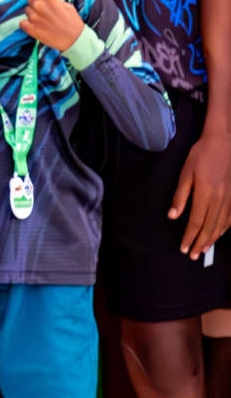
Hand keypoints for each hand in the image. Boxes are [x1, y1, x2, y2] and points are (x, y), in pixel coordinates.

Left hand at [19, 0, 84, 51]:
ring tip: (44, 21)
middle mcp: (40, 5)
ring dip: (33, 14)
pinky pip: (22, 23)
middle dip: (36, 3)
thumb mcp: (66, 5)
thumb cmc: (72, 21)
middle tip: (45, 11)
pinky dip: (27, 25)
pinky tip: (37, 27)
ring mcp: (34, 17)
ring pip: (27, 10)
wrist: (75, 40)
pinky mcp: (31, 29)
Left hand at [169, 127, 230, 259]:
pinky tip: (220, 234)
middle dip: (200, 243)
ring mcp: (230, 198)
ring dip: (212, 239)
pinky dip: (225, 229)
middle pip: (210, 227)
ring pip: (221, 225)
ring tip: (203, 249)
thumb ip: (180, 196)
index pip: (196, 222)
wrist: (223, 142)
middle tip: (192, 255)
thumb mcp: (186, 173)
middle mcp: (220, 199)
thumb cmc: (201, 155)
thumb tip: (173, 216)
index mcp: (206, 194)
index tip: (183, 248)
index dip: (189, 237)